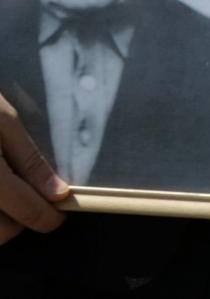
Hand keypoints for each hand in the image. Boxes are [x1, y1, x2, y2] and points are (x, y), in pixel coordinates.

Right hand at [0, 91, 67, 243]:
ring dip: (0, 224)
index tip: (58, 214)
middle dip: (21, 221)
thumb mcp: (3, 122)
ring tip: (7, 196)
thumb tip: (58, 193)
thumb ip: (29, 160)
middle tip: (30, 199)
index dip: (49, 217)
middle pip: (2, 232)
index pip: (27, 210)